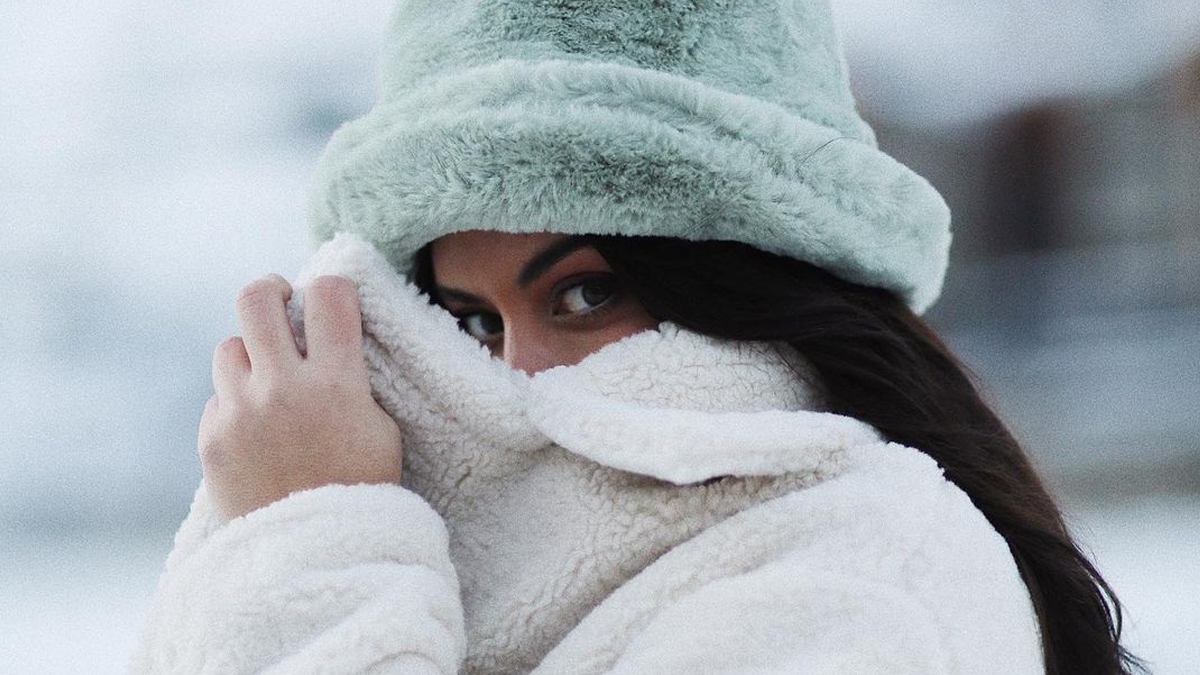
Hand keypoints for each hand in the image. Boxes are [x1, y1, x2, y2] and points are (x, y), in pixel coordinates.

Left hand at [198, 273, 402, 521]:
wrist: (315, 553)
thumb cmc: (361, 488)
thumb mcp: (382, 428)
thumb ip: (354, 379)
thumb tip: (330, 338)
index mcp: (336, 383)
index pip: (329, 294)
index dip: (333, 288)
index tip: (332, 301)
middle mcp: (283, 389)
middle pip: (255, 297)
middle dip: (270, 290)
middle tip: (281, 302)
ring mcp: (240, 413)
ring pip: (229, 346)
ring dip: (251, 355)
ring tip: (270, 382)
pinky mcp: (212, 438)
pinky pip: (218, 398)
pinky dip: (237, 406)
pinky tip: (259, 434)